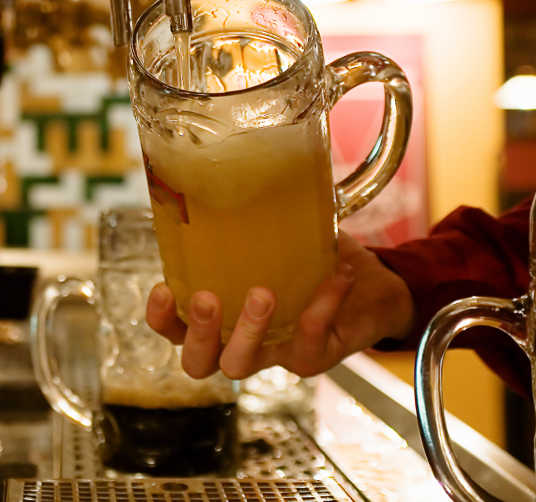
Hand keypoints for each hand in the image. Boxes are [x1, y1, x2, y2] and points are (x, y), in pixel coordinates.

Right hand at [145, 231, 415, 379]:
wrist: (373, 288)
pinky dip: (322, 304)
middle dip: (199, 333)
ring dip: (248, 330)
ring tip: (263, 292)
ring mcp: (276, 353)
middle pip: (199, 363)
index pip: (175, 331)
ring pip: (244, 364)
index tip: (163, 288)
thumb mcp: (276, 240)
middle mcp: (240, 342)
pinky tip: (335, 274)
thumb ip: (251, 220)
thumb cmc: (313, 260)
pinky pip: (311, 339)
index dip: (162, 319)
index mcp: (222, 317)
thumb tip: (229, 171)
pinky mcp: (315, 356)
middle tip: (207, 299)